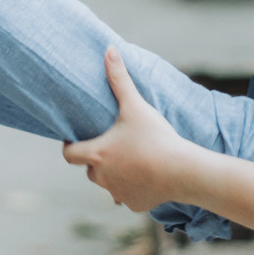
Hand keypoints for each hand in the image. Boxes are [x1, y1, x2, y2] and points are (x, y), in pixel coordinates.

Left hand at [62, 48, 211, 212]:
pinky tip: (147, 177)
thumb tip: (109, 49)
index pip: (69, 154)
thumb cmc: (156, 137)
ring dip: (114, 175)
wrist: (184, 171)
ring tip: (131, 160)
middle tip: (113, 145)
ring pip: (108, 184)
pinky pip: (127, 197)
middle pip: (89, 169)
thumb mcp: (135, 106)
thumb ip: (120, 79)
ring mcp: (117, 194)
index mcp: (97, 154)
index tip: (76, 139)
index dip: (70, 146)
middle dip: (97, 159)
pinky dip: (133, 188)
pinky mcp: (134, 205)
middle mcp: (101, 177)